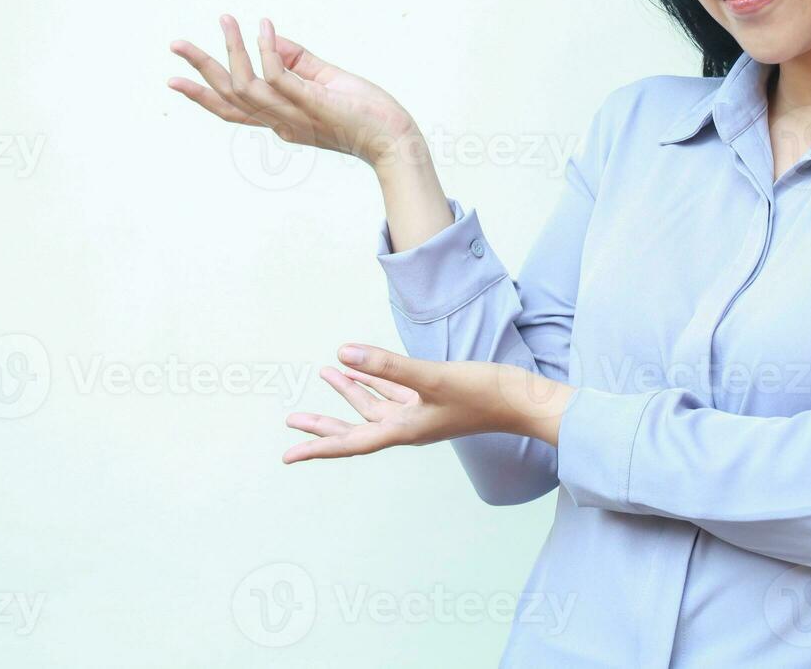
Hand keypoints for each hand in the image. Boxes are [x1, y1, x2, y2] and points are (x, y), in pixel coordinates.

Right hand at [167, 14, 423, 167]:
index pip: (233, 109)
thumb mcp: (326, 80)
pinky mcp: (313, 104)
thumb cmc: (365, 110)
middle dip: (200, 71)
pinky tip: (265, 27)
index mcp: (280, 119)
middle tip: (175, 44)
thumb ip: (298, 60)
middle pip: (229, 98)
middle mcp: (281, 121)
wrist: (395, 137)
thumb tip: (269, 35)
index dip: (203, 94)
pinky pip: (279, 77)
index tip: (174, 80)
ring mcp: (295, 115)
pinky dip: (268, 51)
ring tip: (226, 19)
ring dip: (233, 50)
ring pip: (247, 85)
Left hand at [281, 345, 575, 463]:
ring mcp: (421, 413)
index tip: (288, 457)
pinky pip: (394, 393)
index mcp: (403, 430)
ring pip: (374, 406)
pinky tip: (365, 366)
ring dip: (350, 392)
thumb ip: (387, 366)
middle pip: (355, 428)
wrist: (522, 400)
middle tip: (292, 420)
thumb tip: (342, 353)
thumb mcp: (431, 377)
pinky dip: (377, 382)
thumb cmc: (483, 393)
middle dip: (324, 423)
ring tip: (326, 374)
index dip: (317, 448)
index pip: (350, 443)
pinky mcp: (433, 399)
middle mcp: (407, 426)